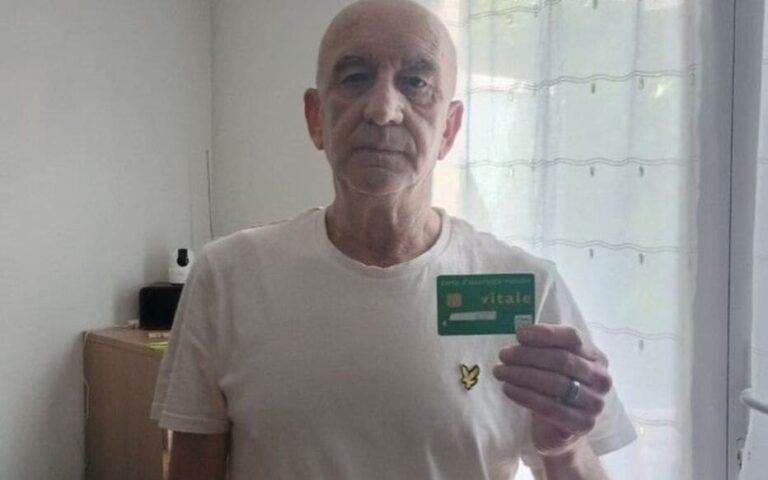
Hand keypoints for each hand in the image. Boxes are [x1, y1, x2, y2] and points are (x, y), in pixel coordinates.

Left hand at [492, 324, 612, 455]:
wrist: (560, 428)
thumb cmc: (554, 388)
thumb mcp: (553, 364)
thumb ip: (543, 348)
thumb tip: (521, 336)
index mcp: (595, 356)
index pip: (573, 337)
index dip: (545, 334)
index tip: (520, 334)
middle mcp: (600, 378)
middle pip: (562, 359)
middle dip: (528, 355)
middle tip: (503, 355)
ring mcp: (594, 403)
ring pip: (555, 383)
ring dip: (522, 375)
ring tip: (500, 372)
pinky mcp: (582, 423)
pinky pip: (550, 408)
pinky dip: (525, 396)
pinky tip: (508, 389)